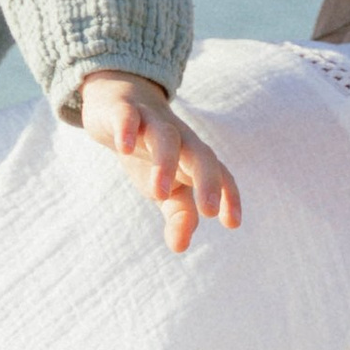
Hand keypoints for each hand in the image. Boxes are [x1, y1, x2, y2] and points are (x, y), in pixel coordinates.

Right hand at [73, 74, 242, 254]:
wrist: (117, 102)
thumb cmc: (149, 153)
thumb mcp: (165, 187)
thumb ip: (179, 214)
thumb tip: (181, 246)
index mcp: (193, 157)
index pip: (220, 174)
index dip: (229, 195)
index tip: (233, 223)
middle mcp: (179, 138)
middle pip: (201, 154)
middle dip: (208, 180)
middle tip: (208, 212)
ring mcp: (151, 122)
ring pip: (166, 137)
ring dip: (165, 162)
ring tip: (158, 192)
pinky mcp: (122, 109)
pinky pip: (127, 116)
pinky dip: (128, 128)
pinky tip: (124, 146)